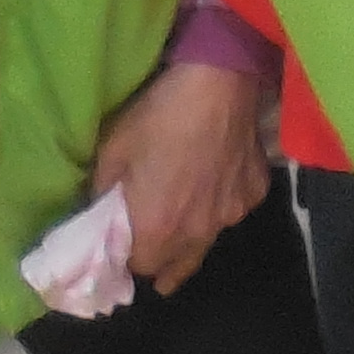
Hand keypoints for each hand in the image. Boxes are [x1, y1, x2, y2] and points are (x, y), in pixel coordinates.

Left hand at [85, 57, 270, 293]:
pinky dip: (219, 204)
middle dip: (159, 259)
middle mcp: (197, 233)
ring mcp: (231, 215)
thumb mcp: (111, 152)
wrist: (217, 85)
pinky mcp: (254, 193)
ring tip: (181, 219)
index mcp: (156, 230)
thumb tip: (99, 214)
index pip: (139, 268)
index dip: (127, 261)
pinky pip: (231, 210)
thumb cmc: (157, 118)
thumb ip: (102, 194)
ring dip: (190, 236)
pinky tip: (214, 182)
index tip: (120, 249)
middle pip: (175, 265)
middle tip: (148, 245)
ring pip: (205, 241)